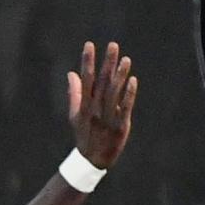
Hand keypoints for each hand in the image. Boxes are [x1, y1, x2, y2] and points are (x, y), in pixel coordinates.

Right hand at [68, 40, 136, 169]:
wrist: (92, 159)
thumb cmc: (85, 134)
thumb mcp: (75, 115)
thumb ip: (74, 93)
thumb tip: (71, 74)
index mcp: (84, 106)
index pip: (86, 80)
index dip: (87, 62)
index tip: (89, 45)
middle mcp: (95, 110)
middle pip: (102, 83)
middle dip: (107, 63)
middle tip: (113, 45)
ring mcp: (107, 117)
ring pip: (113, 93)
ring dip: (120, 76)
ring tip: (126, 59)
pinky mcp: (120, 125)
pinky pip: (124, 107)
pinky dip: (128, 94)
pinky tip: (133, 80)